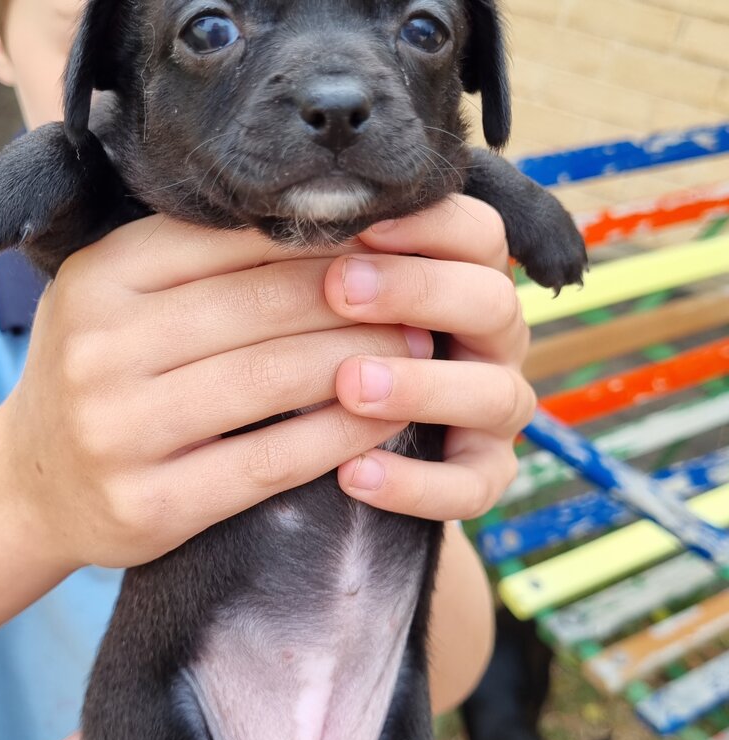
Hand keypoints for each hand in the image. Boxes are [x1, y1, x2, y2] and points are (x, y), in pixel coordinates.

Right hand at [0, 218, 418, 572]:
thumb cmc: (103, 376)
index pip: (233, 241)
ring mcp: (119, 432)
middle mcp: (100, 348)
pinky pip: (271, 460)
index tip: (386, 245)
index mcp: (101, 278)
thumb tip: (325, 233)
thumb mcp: (126, 302)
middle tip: (422, 297)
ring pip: (273, 379)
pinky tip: (384, 418)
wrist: (36, 482)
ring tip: (418, 348)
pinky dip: (338, 435)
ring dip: (362, 360)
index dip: (321, 241)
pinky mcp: (151, 505)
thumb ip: (201, 265)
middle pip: (261, 307)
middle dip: (357, 300)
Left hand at [329, 194, 535, 519]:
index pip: (478, 234)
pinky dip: (416, 484)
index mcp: (467, 281)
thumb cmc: (333, 342)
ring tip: (350, 386)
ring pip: (496, 395)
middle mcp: (494, 341)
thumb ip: (330, 261)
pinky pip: (473, 488)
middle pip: (494, 301)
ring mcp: (495, 410)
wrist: (341, 438)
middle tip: (340, 289)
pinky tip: (353, 473)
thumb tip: (283, 210)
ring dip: (423, 387)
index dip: (430, 224)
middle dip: (419, 292)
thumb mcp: (334, 299)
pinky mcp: (485, 474)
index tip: (361, 224)